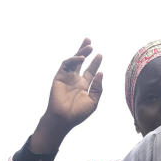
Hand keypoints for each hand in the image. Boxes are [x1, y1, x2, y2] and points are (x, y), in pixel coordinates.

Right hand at [28, 38, 103, 153]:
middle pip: (81, 62)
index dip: (95, 63)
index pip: (90, 71)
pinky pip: (66, 64)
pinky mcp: (59, 77)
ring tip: (89, 46)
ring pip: (73, 60)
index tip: (100, 55)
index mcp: (83, 86)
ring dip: (81, 52)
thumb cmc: (78, 113)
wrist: (63, 119)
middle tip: (90, 41)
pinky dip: (73, 59)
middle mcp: (75, 80)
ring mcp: (67, 77)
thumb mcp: (93, 101)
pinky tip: (81, 58)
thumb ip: (97, 88)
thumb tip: (100, 73)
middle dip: (85, 51)